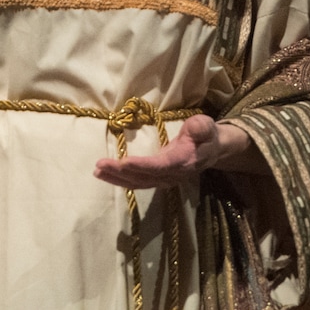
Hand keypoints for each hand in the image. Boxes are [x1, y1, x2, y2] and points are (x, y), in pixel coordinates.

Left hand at [94, 116, 259, 188]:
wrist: (213, 150)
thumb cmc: (206, 135)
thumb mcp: (207, 126)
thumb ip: (201, 127)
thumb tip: (195, 126)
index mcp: (183, 161)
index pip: (160, 166)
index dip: (142, 166)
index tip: (124, 162)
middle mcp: (172, 175)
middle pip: (143, 177)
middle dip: (120, 172)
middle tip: (100, 165)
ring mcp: (164, 179)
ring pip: (138, 182)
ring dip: (116, 178)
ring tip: (97, 171)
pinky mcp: (158, 179)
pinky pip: (138, 182)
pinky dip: (121, 180)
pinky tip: (106, 175)